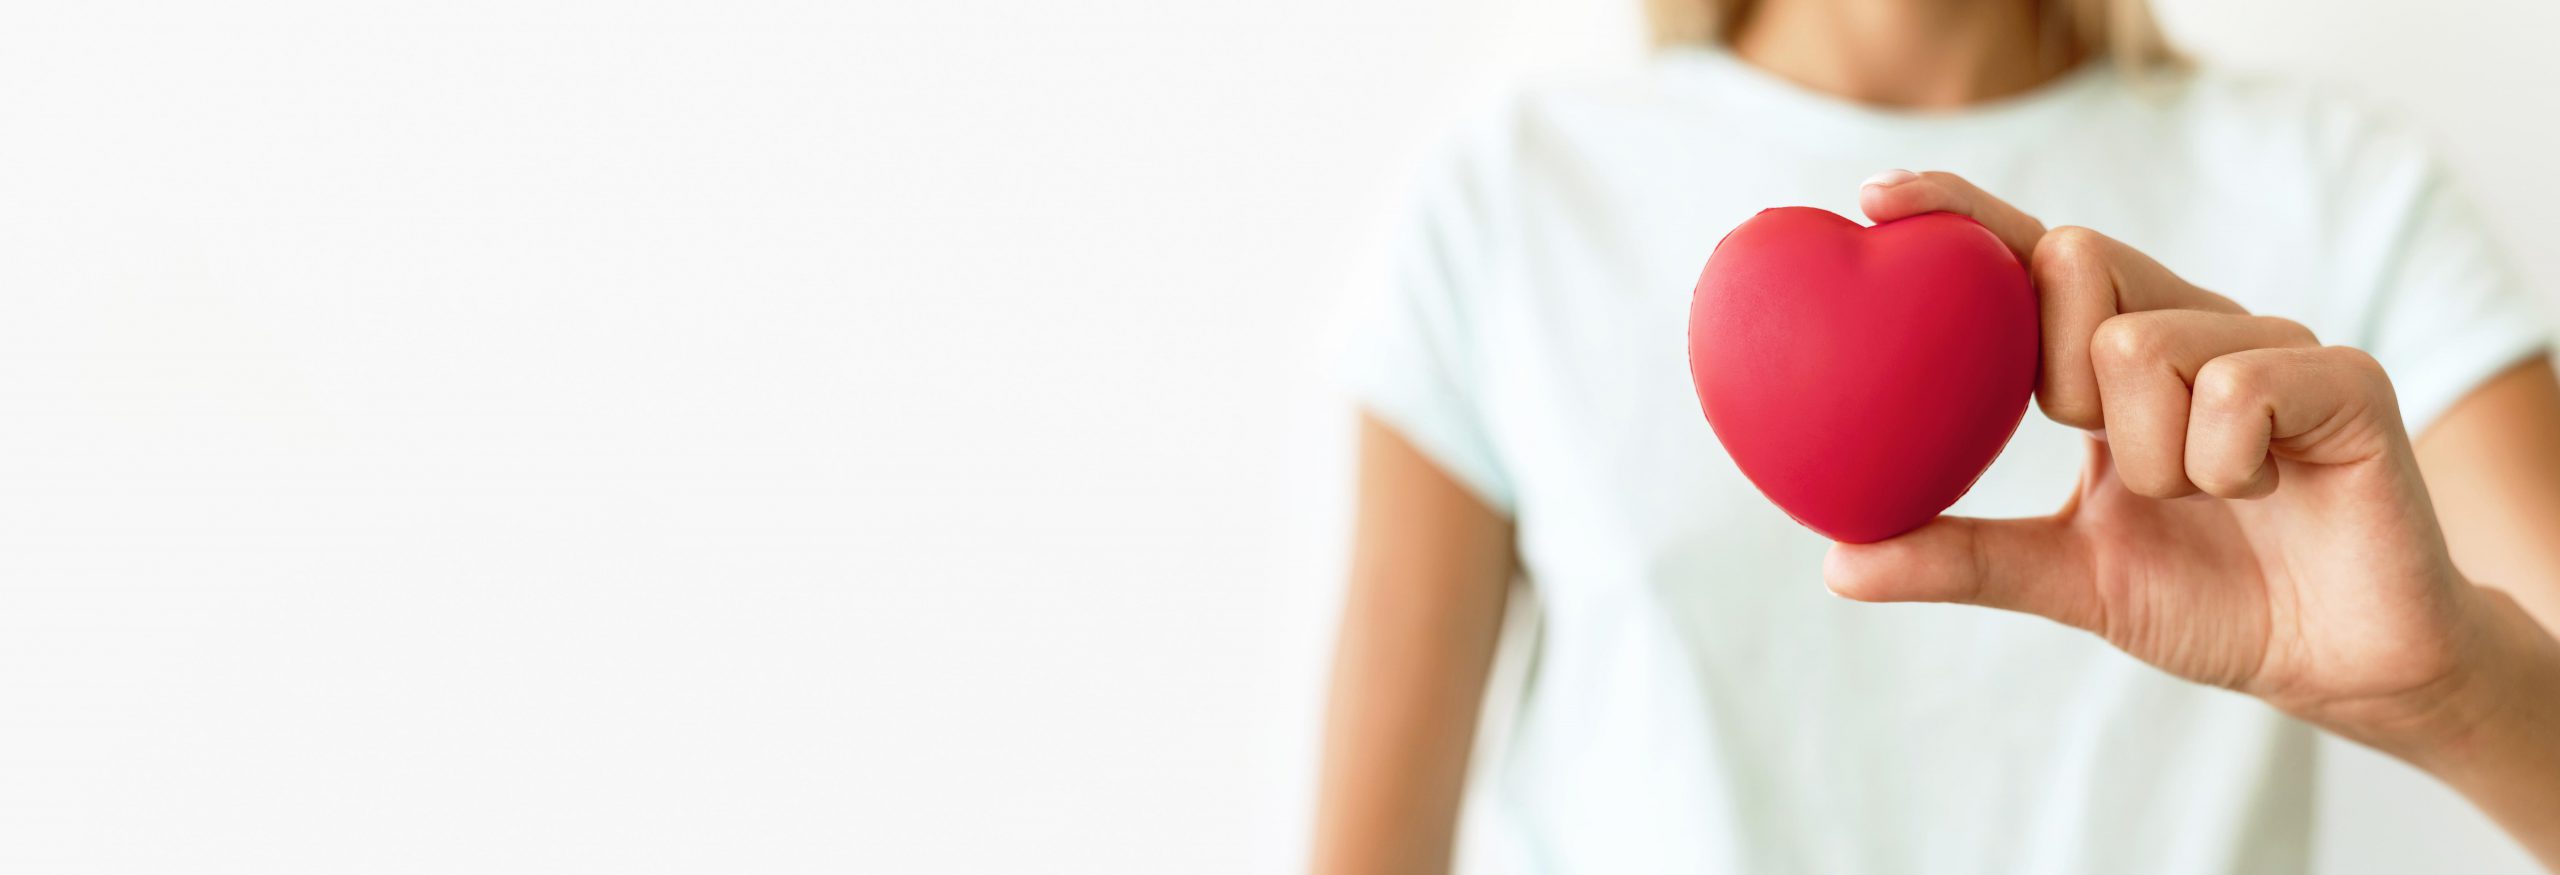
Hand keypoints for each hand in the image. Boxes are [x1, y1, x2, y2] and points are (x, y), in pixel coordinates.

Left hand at [1823, 171, 2508, 752]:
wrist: (2337, 665)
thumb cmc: (2211, 599)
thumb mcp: (2065, 577)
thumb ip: (1959, 557)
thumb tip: (1837, 562)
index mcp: (2120, 352)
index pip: (2032, 257)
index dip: (1961, 214)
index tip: (1875, 200)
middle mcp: (2192, 323)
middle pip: (2077, 262)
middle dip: (2062, 376)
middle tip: (2109, 449)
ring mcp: (2272, 342)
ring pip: (2145, 343)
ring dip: (2154, 457)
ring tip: (2207, 497)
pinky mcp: (2344, 378)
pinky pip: (2237, 386)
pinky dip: (2226, 464)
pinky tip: (2266, 494)